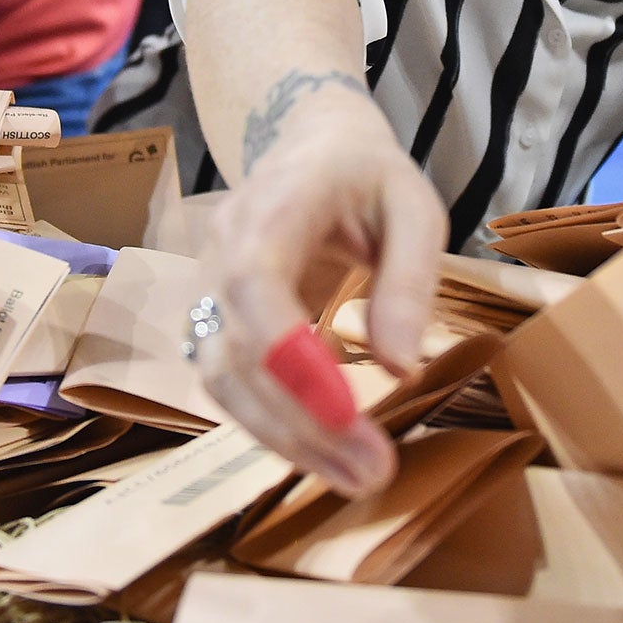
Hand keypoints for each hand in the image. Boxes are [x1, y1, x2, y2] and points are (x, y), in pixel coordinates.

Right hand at [190, 82, 446, 496]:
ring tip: (358, 475)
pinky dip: (274, 427)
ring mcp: (209, 290)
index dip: (288, 352)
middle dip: (299, 420)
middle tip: (371, 470)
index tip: (345, 412)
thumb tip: (400, 367)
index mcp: (271, 206)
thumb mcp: (414, 206)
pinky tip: (328, 454)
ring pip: (222, 380)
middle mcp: (221, 251)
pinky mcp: (217, 325)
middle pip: (235, 350)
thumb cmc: (368, 175)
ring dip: (285, 438)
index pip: (254, 282)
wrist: (311, 147)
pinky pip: (230, 386)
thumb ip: (410, 278)